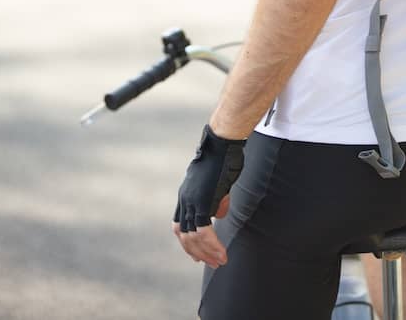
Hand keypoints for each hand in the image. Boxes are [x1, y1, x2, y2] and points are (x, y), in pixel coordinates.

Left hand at [172, 125, 244, 267]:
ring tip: (221, 261)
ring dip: (207, 253)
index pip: (180, 224)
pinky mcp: (201, 202)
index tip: (198, 254)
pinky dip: (213, 245)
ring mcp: (191, 201)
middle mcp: (184, 199)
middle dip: (197, 252)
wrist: (223, 142)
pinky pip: (204, 232)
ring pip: (193, 237)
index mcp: (186, 194)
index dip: (187, 241)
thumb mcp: (219, 182)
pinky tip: (222, 252)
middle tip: (212, 263)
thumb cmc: (225, 157)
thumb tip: (219, 214)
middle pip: (183, 235)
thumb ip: (217, 198)